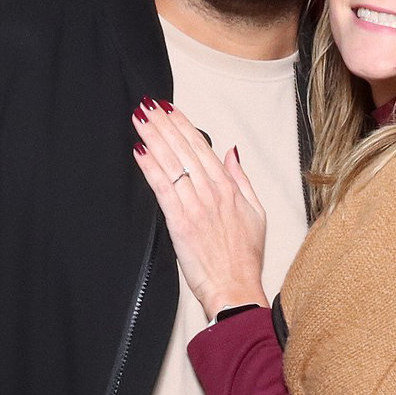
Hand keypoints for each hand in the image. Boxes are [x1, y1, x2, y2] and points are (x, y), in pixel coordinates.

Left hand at [130, 99, 267, 319]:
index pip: (201, 147)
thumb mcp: (256, 213)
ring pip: (171, 163)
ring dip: (153, 137)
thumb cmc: (244, 259)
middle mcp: (211, 192)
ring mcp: (195, 205)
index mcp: (228, 188)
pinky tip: (139, 151)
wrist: (235, 289)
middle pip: (183, 148)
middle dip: (163, 123)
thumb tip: (232, 153)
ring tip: (139, 119)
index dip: (183, 125)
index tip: (169, 109)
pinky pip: (162, 187)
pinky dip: (150, 167)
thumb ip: (241, 179)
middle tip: (147, 105)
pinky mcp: (180, 222)